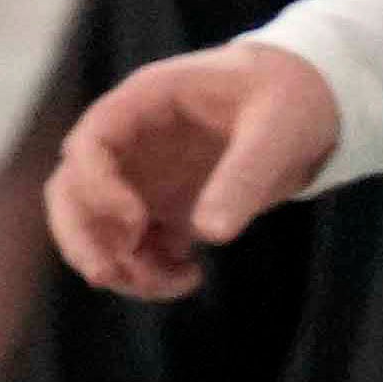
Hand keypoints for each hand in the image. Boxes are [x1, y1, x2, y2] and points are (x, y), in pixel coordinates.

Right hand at [50, 41, 338, 301]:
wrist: (310, 106)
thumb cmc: (290, 99)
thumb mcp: (278, 131)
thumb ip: (243, 177)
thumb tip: (209, 234)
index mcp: (149, 102)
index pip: (91, 141)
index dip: (96, 186)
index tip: (134, 221)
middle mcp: (134, 142)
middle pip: (72, 189)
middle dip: (81, 237)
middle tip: (107, 276)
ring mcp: (145, 178)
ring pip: (99, 229)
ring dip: (120, 266)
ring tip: (177, 282)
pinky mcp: (165, 209)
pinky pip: (137, 250)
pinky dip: (152, 273)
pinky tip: (193, 276)